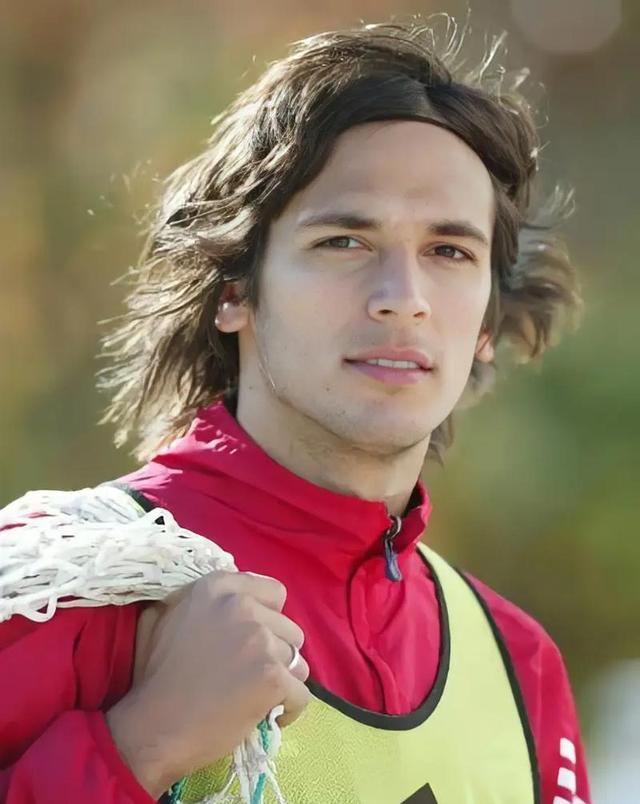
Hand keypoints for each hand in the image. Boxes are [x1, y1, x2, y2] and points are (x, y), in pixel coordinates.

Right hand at [106, 571, 309, 796]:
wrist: (153, 728)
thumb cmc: (155, 676)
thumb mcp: (167, 617)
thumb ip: (203, 599)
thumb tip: (234, 596)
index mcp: (217, 588)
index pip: (273, 592)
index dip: (268, 618)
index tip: (253, 640)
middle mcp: (241, 607)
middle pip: (289, 628)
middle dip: (275, 653)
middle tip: (248, 675)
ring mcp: (259, 641)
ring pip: (298, 661)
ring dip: (283, 680)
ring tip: (256, 697)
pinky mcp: (272, 677)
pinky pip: (301, 694)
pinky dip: (288, 709)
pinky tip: (266, 716)